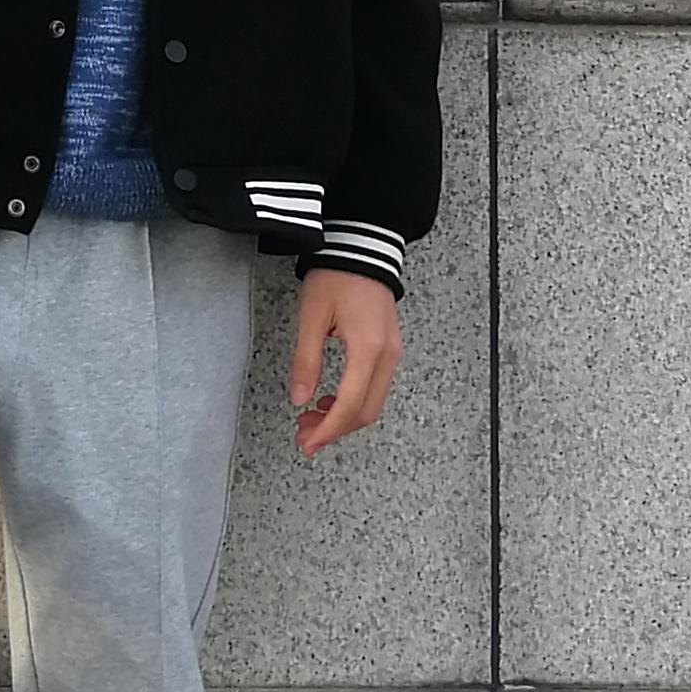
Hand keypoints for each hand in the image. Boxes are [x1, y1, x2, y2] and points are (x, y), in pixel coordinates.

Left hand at [286, 271, 401, 454]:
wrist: (361, 248)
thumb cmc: (337, 275)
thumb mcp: (312, 317)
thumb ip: (306, 361)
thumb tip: (299, 398)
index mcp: (368, 349)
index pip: (350, 406)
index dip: (328, 431)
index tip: (308, 443)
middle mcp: (387, 355)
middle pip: (366, 412)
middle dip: (334, 429)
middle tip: (304, 435)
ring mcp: (391, 352)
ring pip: (371, 402)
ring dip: (342, 417)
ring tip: (311, 419)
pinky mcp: (388, 347)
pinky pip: (374, 386)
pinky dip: (352, 401)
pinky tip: (330, 400)